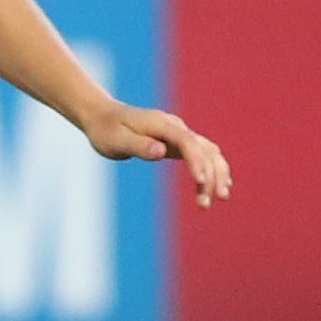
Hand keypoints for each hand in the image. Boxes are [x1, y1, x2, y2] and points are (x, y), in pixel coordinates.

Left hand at [79, 101, 231, 203]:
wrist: (102, 117)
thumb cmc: (106, 130)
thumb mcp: (116, 140)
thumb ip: (139, 145)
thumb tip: (160, 151)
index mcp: (161, 124)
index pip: (187, 141)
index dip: (197, 161)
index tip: (200, 182)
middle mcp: (176, 127)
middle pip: (203, 149)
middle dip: (210, 175)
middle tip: (204, 204)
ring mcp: (180, 133)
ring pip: (209, 153)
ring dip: (216, 175)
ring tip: (216, 200)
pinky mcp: (179, 142)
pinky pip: (203, 155)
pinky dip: (213, 170)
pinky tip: (218, 187)